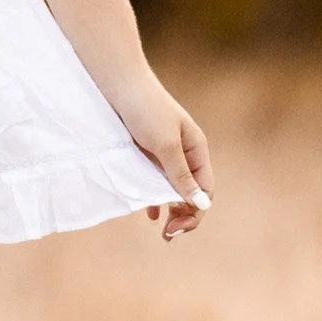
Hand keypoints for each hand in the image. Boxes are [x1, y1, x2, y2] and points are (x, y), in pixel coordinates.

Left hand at [120, 80, 213, 241]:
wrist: (116, 83)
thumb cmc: (145, 110)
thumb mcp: (165, 145)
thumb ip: (181, 175)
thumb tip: (201, 204)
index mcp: (196, 149)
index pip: (204, 190)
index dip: (195, 213)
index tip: (177, 229)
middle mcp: (184, 153)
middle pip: (191, 192)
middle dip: (184, 216)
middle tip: (169, 236)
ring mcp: (164, 153)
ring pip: (173, 189)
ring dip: (171, 210)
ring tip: (164, 231)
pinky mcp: (145, 152)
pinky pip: (155, 181)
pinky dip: (155, 198)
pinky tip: (151, 213)